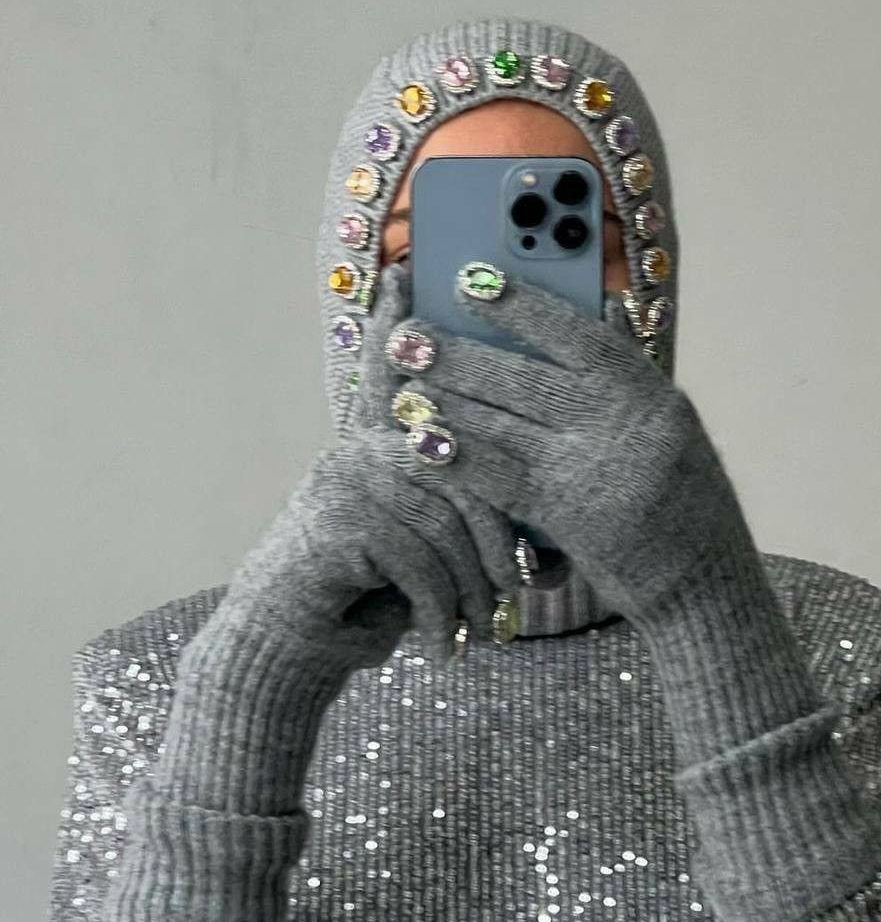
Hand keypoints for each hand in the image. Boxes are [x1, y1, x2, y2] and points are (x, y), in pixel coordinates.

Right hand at [221, 262, 520, 664]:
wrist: (287, 650)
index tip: (408, 271)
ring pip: (447, 522)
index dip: (400, 324)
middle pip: (462, 470)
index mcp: (379, 450)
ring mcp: (347, 479)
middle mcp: (361, 452)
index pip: (397, 379)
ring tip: (480, 634)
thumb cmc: (363, 602)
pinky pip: (421, 560)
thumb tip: (552, 558)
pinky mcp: (339, 518)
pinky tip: (444, 646)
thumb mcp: (426, 561)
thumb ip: (465, 532)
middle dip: (496, 546)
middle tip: (513, 600)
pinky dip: (441, 612)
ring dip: (470, 592)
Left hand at [383, 264, 750, 623]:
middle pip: (528, 380)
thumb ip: (630, 373)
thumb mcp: (671, 427)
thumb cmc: (682, 500)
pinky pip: (503, 479)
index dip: (522, 305)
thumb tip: (599, 305)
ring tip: (402, 385)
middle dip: (461, 356)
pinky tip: (421, 442)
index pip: (579, 335)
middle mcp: (627, 424)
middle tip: (407, 337)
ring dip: (448, 404)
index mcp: (652, 393)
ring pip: (507, 426)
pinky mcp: (572, 517)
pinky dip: (459, 459)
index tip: (471, 280)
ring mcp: (598, 470)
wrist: (705, 582)